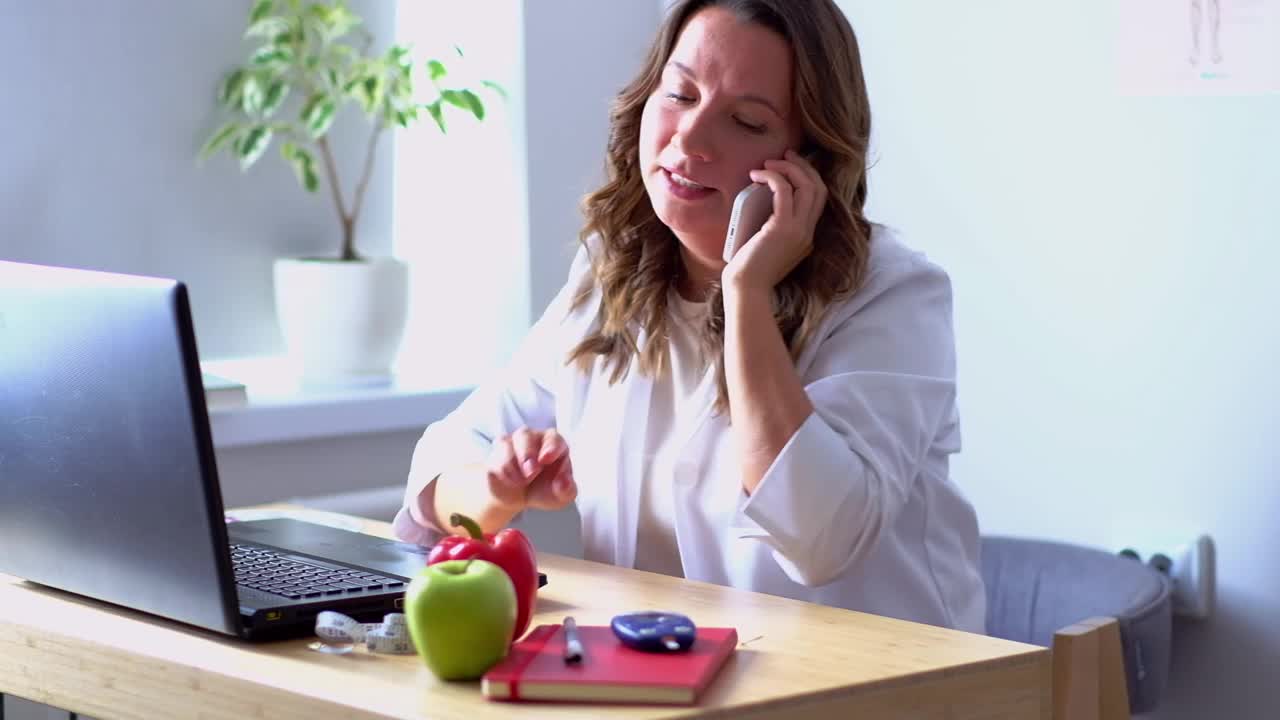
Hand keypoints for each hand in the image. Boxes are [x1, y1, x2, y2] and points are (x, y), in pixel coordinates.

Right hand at [485, 427, 576, 512]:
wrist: (518, 497)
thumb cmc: (544, 490)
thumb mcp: (560, 496)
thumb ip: (567, 490)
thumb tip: (564, 483)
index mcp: (553, 444)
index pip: (553, 438)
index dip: (550, 447)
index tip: (547, 459)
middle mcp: (532, 438)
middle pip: (525, 435)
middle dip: (527, 454)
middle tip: (531, 472)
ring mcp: (511, 443)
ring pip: (506, 443)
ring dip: (513, 464)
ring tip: (522, 482)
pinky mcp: (495, 454)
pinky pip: (495, 458)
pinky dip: (503, 472)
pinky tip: (512, 482)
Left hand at [722, 149, 827, 294]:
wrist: (746, 290)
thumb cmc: (748, 271)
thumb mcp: (765, 245)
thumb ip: (771, 226)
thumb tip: (759, 200)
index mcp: (806, 237)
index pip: (818, 199)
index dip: (808, 177)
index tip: (791, 165)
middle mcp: (808, 232)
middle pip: (818, 187)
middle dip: (803, 166)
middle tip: (784, 155)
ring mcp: (799, 230)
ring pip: (807, 185)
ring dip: (788, 167)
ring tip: (768, 163)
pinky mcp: (783, 228)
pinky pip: (785, 191)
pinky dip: (773, 177)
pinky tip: (757, 175)